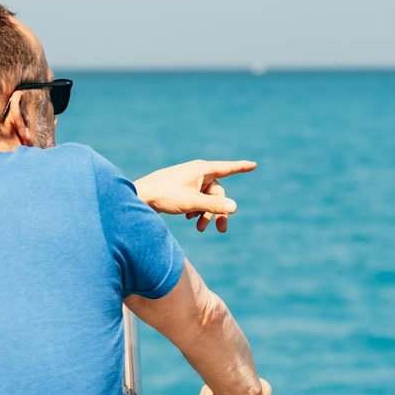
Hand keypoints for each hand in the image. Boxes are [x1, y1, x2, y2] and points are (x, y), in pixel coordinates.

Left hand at [133, 160, 256, 232]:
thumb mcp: (192, 202)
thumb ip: (213, 205)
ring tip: (200, 228)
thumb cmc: (165, 195)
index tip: (254, 165)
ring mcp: (189, 181)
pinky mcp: (182, 189)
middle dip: (219, 211)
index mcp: (202, 169)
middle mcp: (197, 173)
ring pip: (207, 199)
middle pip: (218, 193)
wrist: (140, 197)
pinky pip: (198, 200)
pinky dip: (197, 210)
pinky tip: (188, 217)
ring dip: (207, 214)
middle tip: (221, 230)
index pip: (227, 168)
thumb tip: (234, 207)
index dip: (241, 167)